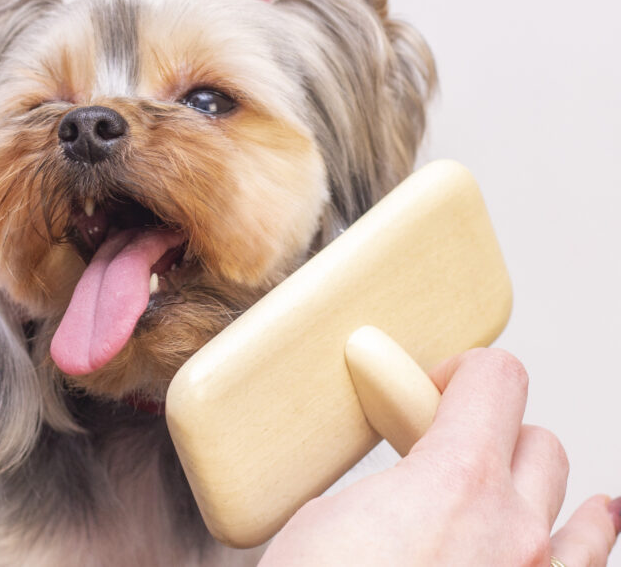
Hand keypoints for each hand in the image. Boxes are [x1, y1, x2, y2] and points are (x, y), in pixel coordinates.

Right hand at [260, 348, 618, 565]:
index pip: (496, 378)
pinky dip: (592, 537)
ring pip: (577, 503)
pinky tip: (593, 525)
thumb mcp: (324, 520)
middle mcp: (517, 529)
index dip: (461, 371)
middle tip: (451, 444)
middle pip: (539, 440)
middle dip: (494, 431)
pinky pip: (592, 563)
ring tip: (514, 484)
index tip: (434, 388)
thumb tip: (398, 489)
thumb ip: (383, 488)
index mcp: (456, 480)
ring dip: (539, 483)